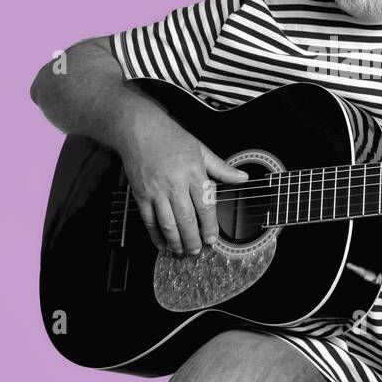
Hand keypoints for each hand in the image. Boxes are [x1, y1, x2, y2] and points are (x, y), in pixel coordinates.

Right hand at [121, 112, 248, 255]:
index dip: (209, 226)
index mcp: (194, 173)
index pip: (205, 206)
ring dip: (176, 241)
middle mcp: (175, 184)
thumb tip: (242, 177)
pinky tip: (161, 243)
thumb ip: (221, 168)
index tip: (212, 238)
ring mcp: (157, 191)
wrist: (139, 129)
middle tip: (197, 251)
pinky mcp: (141, 195)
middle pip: (187, 219)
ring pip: (168, 223)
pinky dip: (155, 235)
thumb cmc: (170, 138)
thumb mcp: (201, 149)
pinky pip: (149, 220)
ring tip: (182, 251)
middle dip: (193, 240)